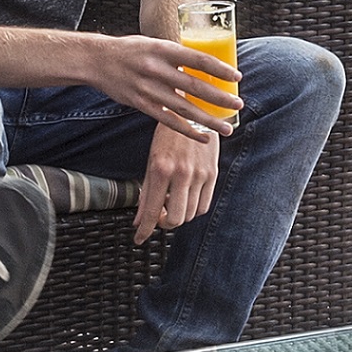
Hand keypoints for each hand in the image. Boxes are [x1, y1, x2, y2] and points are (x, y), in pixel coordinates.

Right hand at [80, 33, 241, 151]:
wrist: (97, 59)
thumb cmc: (131, 50)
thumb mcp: (155, 44)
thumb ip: (177, 55)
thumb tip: (204, 64)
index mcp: (164, 49)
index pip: (198, 59)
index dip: (220, 69)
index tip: (237, 78)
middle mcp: (157, 68)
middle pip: (194, 86)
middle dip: (219, 98)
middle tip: (239, 105)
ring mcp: (148, 88)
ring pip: (184, 108)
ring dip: (208, 120)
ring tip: (227, 128)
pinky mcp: (140, 104)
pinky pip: (167, 121)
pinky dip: (187, 130)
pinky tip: (203, 137)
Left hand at [131, 120, 221, 243]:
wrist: (194, 112)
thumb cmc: (169, 135)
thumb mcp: (151, 161)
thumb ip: (145, 192)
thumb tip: (139, 220)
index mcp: (161, 169)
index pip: (153, 210)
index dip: (145, 230)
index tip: (139, 240)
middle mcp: (182, 174)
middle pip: (177, 219)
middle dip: (165, 224)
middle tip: (160, 217)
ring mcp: (200, 175)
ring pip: (191, 214)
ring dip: (180, 215)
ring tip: (172, 202)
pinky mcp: (213, 174)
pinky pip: (204, 205)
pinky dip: (194, 209)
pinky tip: (186, 198)